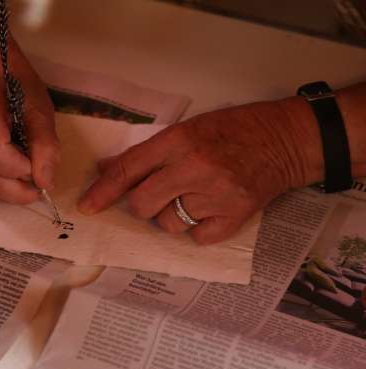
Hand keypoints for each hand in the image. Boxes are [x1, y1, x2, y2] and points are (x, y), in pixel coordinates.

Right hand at [0, 66, 59, 203]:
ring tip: (25, 173)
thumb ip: (45, 146)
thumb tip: (45, 183)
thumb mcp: (40, 110)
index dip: (17, 167)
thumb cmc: (18, 90)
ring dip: (10, 190)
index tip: (35, 162)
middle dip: (17, 186)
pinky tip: (11, 174)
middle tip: (36, 176)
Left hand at [77, 99, 323, 243]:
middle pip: (142, 204)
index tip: (87, 207)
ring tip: (189, 199)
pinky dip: (197, 229)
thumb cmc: (232, 129)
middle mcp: (194, 168)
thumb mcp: (187, 128)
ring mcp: (216, 195)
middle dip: (142, 205)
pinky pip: (198, 237)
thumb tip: (107, 169)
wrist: (285, 140)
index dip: (102, 191)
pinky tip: (208, 210)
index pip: (128, 170)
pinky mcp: (236, 216)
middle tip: (157, 195)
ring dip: (170, 216)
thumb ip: (147, 152)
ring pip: (168, 224)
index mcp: (178, 141)